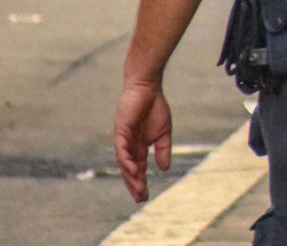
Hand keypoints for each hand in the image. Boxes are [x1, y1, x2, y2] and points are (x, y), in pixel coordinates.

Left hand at [114, 80, 171, 201]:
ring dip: (130, 176)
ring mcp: (123, 140)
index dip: (141, 182)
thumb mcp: (164, 133)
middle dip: (134, 184)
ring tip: (138, 188)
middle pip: (129, 170)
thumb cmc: (155, 108)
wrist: (147, 88)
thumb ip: (163, 150)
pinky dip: (126, 161)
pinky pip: (122, 150)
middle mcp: (129, 146)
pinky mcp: (120, 132)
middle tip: (141, 199)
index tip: (145, 196)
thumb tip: (164, 169)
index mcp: (139, 147)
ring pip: (124, 163)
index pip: (138, 169)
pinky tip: (132, 170)